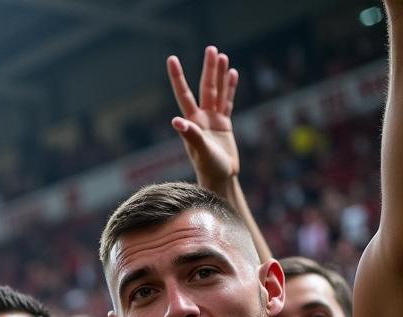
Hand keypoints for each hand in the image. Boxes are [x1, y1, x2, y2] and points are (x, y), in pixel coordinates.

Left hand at [167, 45, 240, 192]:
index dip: (177, 76)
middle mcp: (201, 119)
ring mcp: (213, 121)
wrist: (220, 179)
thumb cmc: (209, 169)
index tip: (171, 59)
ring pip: (217, 92)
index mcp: (192, 122)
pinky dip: (229, 89)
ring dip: (219, 75)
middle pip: (205, 88)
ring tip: (221, 56)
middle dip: (208, 69)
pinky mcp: (224, 125)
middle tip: (211, 49)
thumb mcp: (200, 151)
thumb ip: (191, 135)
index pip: (183, 94)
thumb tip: (176, 121)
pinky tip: (232, 74)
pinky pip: (227, 103)